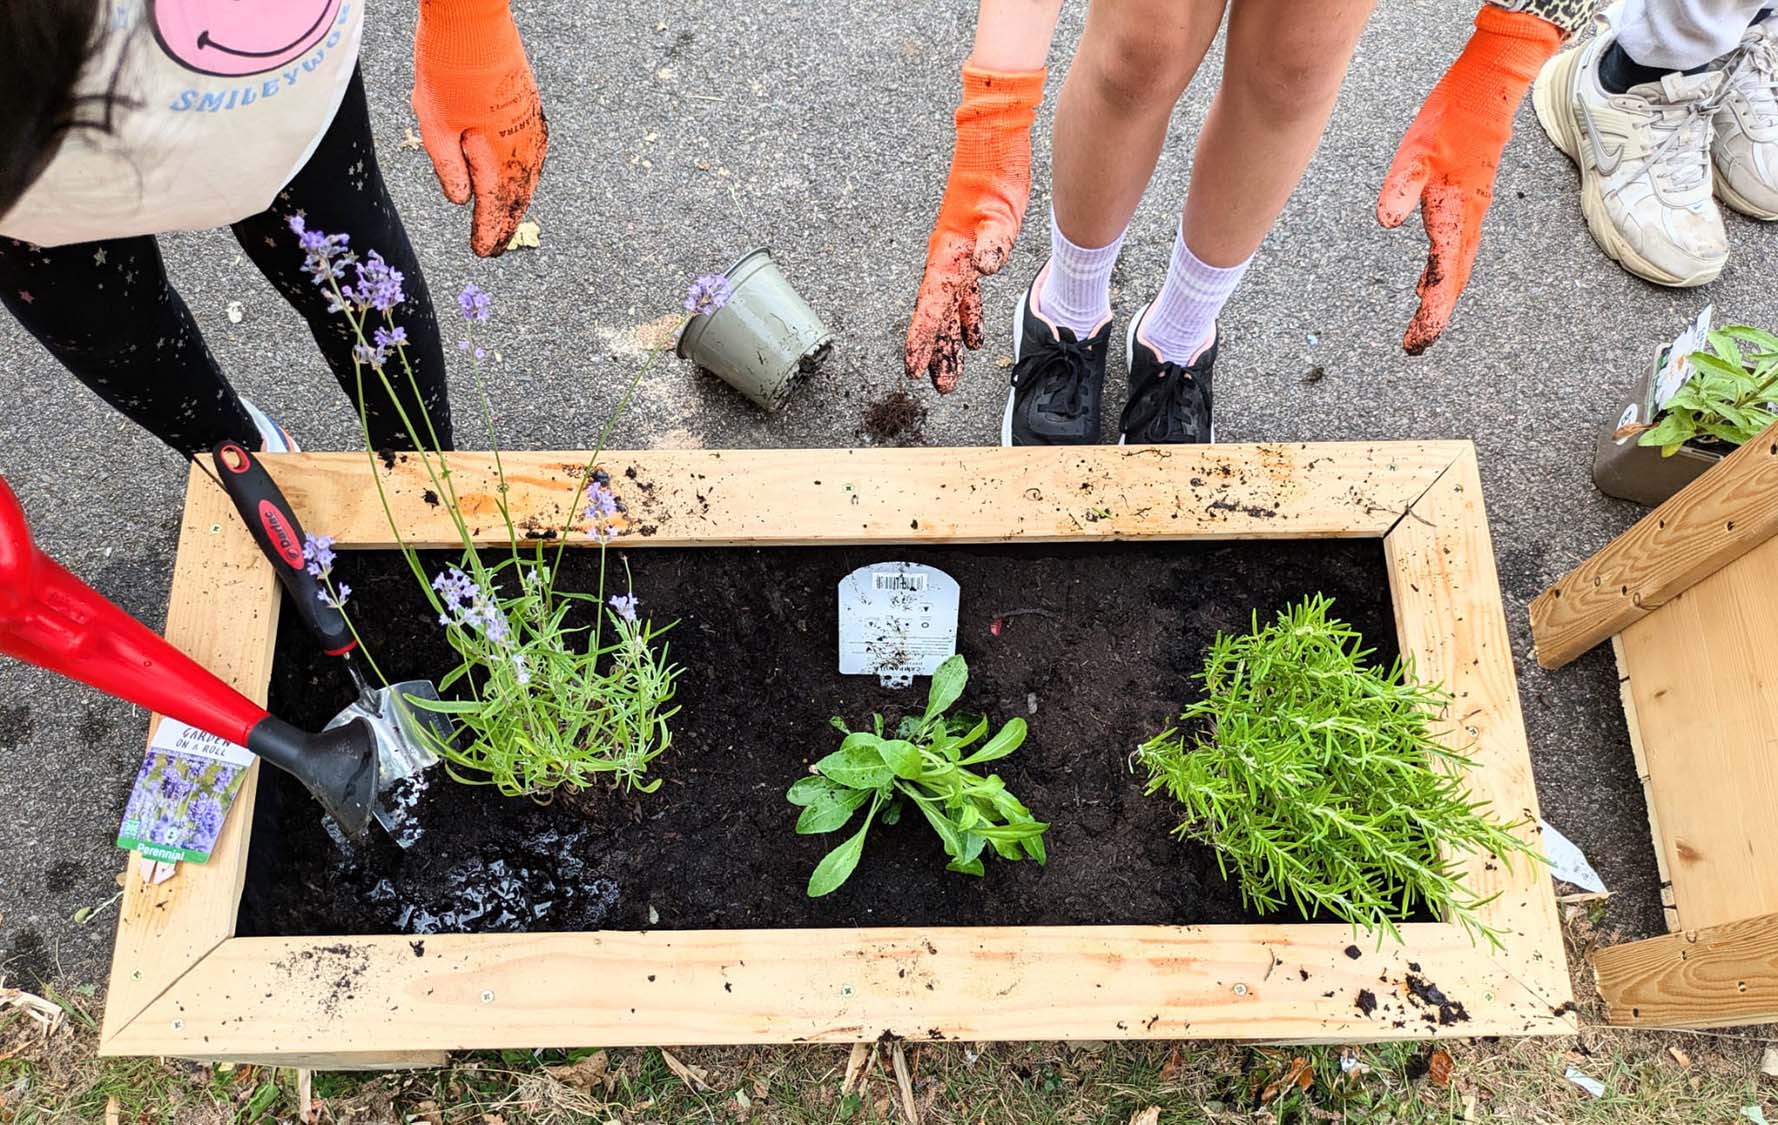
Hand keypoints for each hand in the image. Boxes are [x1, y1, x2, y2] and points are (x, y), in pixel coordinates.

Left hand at [413, 0, 547, 257]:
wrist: (473, 23)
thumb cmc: (448, 72)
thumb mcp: (435, 127)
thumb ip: (449, 169)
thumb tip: (460, 200)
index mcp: (502, 158)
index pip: (496, 208)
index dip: (488, 232)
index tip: (481, 253)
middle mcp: (526, 148)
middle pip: (518, 198)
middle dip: (506, 224)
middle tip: (495, 248)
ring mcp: (533, 128)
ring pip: (528, 178)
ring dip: (517, 202)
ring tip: (505, 221)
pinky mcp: (531, 109)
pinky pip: (531, 156)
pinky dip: (523, 176)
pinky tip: (517, 179)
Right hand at [906, 65, 1044, 392]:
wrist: (994, 147)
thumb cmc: (994, 177)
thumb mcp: (999, 212)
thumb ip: (993, 241)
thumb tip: (985, 266)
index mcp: (948, 256)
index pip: (931, 306)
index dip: (922, 338)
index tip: (913, 368)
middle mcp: (948, 261)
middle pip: (938, 316)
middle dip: (937, 352)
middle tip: (941, 387)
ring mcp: (959, 259)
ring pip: (950, 311)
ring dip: (950, 343)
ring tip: (951, 376)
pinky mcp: (973, 253)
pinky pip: (966, 296)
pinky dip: (968, 319)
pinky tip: (973, 340)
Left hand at [1378, 8, 1562, 353]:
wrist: (1488, 91)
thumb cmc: (1451, 120)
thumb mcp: (1415, 153)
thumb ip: (1401, 188)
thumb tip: (1385, 219)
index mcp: (1456, 217)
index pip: (1442, 279)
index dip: (1430, 315)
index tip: (1415, 342)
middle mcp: (1468, 222)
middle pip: (1452, 283)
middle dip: (1434, 318)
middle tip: (1414, 346)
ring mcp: (1471, 214)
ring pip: (1456, 269)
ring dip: (1439, 299)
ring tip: (1420, 326)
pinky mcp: (1468, 203)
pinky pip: (1455, 251)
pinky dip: (1440, 274)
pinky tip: (1423, 283)